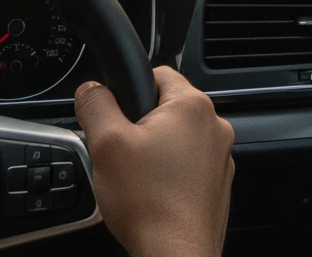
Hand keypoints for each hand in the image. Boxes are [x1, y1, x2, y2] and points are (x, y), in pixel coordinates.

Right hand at [75, 66, 234, 256]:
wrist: (175, 256)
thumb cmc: (148, 203)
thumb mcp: (106, 144)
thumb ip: (96, 105)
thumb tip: (90, 88)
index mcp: (192, 105)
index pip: (159, 73)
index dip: (131, 89)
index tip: (118, 114)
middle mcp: (215, 125)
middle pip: (169, 107)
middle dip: (143, 125)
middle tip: (123, 151)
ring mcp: (221, 156)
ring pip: (179, 138)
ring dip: (158, 149)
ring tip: (138, 177)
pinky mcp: (219, 183)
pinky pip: (190, 164)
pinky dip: (172, 172)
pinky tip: (154, 193)